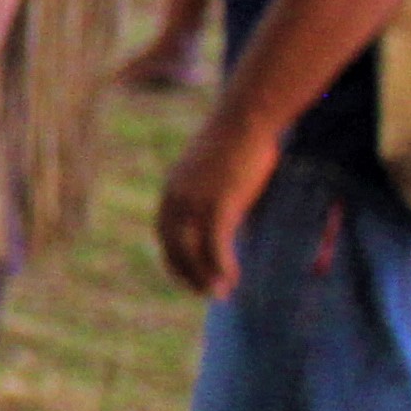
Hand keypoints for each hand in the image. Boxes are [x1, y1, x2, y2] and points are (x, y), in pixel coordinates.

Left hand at [155, 109, 279, 299]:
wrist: (247, 117)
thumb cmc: (237, 139)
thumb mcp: (213, 170)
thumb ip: (209, 194)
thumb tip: (223, 216)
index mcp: (171, 190)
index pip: (164, 236)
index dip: (174, 261)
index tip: (188, 278)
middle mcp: (176, 199)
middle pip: (175, 249)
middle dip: (189, 276)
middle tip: (207, 293)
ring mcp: (196, 203)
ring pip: (193, 253)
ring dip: (206, 278)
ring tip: (222, 293)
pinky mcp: (219, 205)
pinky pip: (216, 247)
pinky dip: (222, 267)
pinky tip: (234, 279)